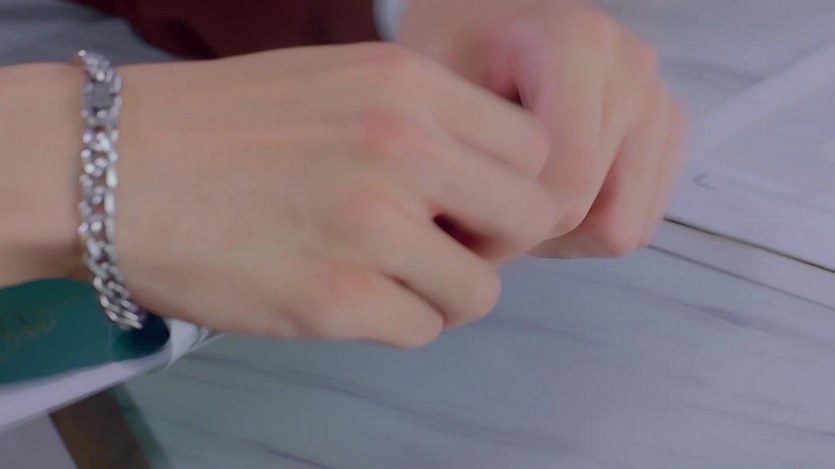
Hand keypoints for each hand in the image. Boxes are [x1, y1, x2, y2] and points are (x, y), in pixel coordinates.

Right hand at [107, 44, 551, 346]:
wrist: (110, 166)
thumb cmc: (222, 125)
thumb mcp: (340, 83)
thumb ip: (424, 124)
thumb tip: (482, 190)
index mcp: (409, 85)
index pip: (532, 151)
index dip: (508, 188)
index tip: (468, 206)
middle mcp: (404, 148)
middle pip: (528, 220)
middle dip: (494, 244)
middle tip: (442, 249)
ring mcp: (371, 226)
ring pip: (478, 292)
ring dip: (441, 294)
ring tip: (386, 277)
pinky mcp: (334, 299)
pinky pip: (420, 331)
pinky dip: (395, 323)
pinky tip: (345, 296)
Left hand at [398, 0, 687, 257]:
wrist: (492, 10)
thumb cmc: (458, 43)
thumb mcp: (432, 87)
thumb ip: (454, 160)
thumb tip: (462, 251)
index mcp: (576, 48)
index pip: (565, 186)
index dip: (508, 230)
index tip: (461, 230)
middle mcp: (632, 69)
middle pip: (599, 217)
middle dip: (533, 235)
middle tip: (480, 218)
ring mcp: (658, 99)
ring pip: (626, 228)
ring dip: (566, 238)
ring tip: (515, 202)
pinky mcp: (668, 128)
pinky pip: (640, 218)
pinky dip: (591, 227)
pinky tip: (547, 195)